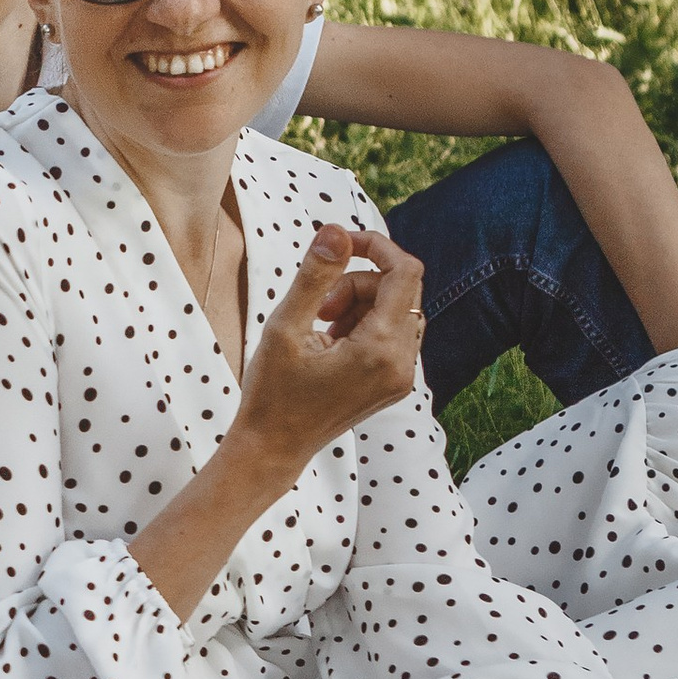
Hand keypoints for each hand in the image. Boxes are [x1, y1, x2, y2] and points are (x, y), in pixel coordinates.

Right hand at [234, 224, 425, 479]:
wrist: (273, 448)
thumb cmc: (272, 392)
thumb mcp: (285, 327)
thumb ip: (315, 275)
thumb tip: (336, 230)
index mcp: (381, 349)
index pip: (405, 272)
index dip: (377, 247)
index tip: (341, 245)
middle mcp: (403, 364)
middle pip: (401, 289)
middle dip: (359, 281)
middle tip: (317, 304)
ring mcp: (402, 377)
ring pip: (398, 309)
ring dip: (361, 303)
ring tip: (321, 326)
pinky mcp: (395, 383)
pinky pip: (394, 333)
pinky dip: (366, 324)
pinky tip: (332, 341)